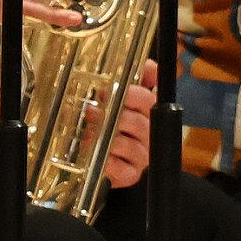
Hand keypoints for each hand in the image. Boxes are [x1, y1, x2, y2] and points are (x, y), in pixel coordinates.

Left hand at [103, 60, 159, 191]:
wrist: (108, 159)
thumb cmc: (112, 125)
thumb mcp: (120, 100)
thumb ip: (136, 80)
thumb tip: (149, 66)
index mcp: (149, 112)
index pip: (149, 99)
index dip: (132, 93)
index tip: (111, 90)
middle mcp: (149, 134)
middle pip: (138, 122)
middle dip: (114, 115)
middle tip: (93, 111)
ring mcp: (142, 156)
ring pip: (128, 145)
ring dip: (107, 138)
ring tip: (91, 132)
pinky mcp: (131, 174)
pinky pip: (122, 169)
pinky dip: (108, 162)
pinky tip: (98, 156)